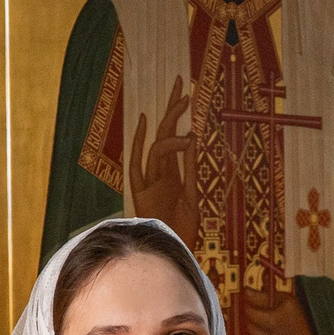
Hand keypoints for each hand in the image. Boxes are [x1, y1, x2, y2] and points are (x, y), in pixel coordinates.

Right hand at [128, 76, 192, 233]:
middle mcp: (160, 172)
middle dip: (172, 108)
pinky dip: (143, 144)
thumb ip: (189, 170)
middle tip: (180, 83)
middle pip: (164, 132)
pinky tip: (148, 123)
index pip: (174, 137)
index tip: (187, 94)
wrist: (169, 251)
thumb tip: (191, 139)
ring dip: (171, 121)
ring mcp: (150, 179)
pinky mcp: (142, 191)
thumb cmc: (182, 230)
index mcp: (172, 173)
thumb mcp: (192, 197)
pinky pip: (141, 163)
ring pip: (158, 143)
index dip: (178, 117)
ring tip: (183, 99)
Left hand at [236, 286, 333, 334]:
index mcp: (285, 314)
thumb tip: (250, 288)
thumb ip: (274, 297)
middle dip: (254, 321)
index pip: (252, 306)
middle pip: (250, 324)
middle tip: (263, 321)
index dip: (250, 303)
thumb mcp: (297, 309)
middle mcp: (276, 334)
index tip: (250, 300)